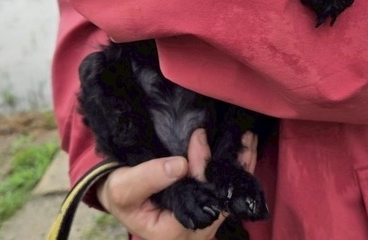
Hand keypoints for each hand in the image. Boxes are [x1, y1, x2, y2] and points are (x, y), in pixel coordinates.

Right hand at [96, 129, 257, 239]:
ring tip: (248, 139)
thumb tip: (180, 165)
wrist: (119, 195)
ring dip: (239, 166)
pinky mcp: (204, 206)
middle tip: (243, 137)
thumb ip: (148, 177)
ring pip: (227, 193)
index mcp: (175, 230)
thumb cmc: (119, 194)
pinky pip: (223, 189)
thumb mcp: (123, 187)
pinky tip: (241, 149)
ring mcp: (202, 220)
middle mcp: (194, 229)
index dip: (202, 166)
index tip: (198, 137)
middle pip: (222, 197)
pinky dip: (233, 169)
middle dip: (234, 166)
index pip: (199, 196)